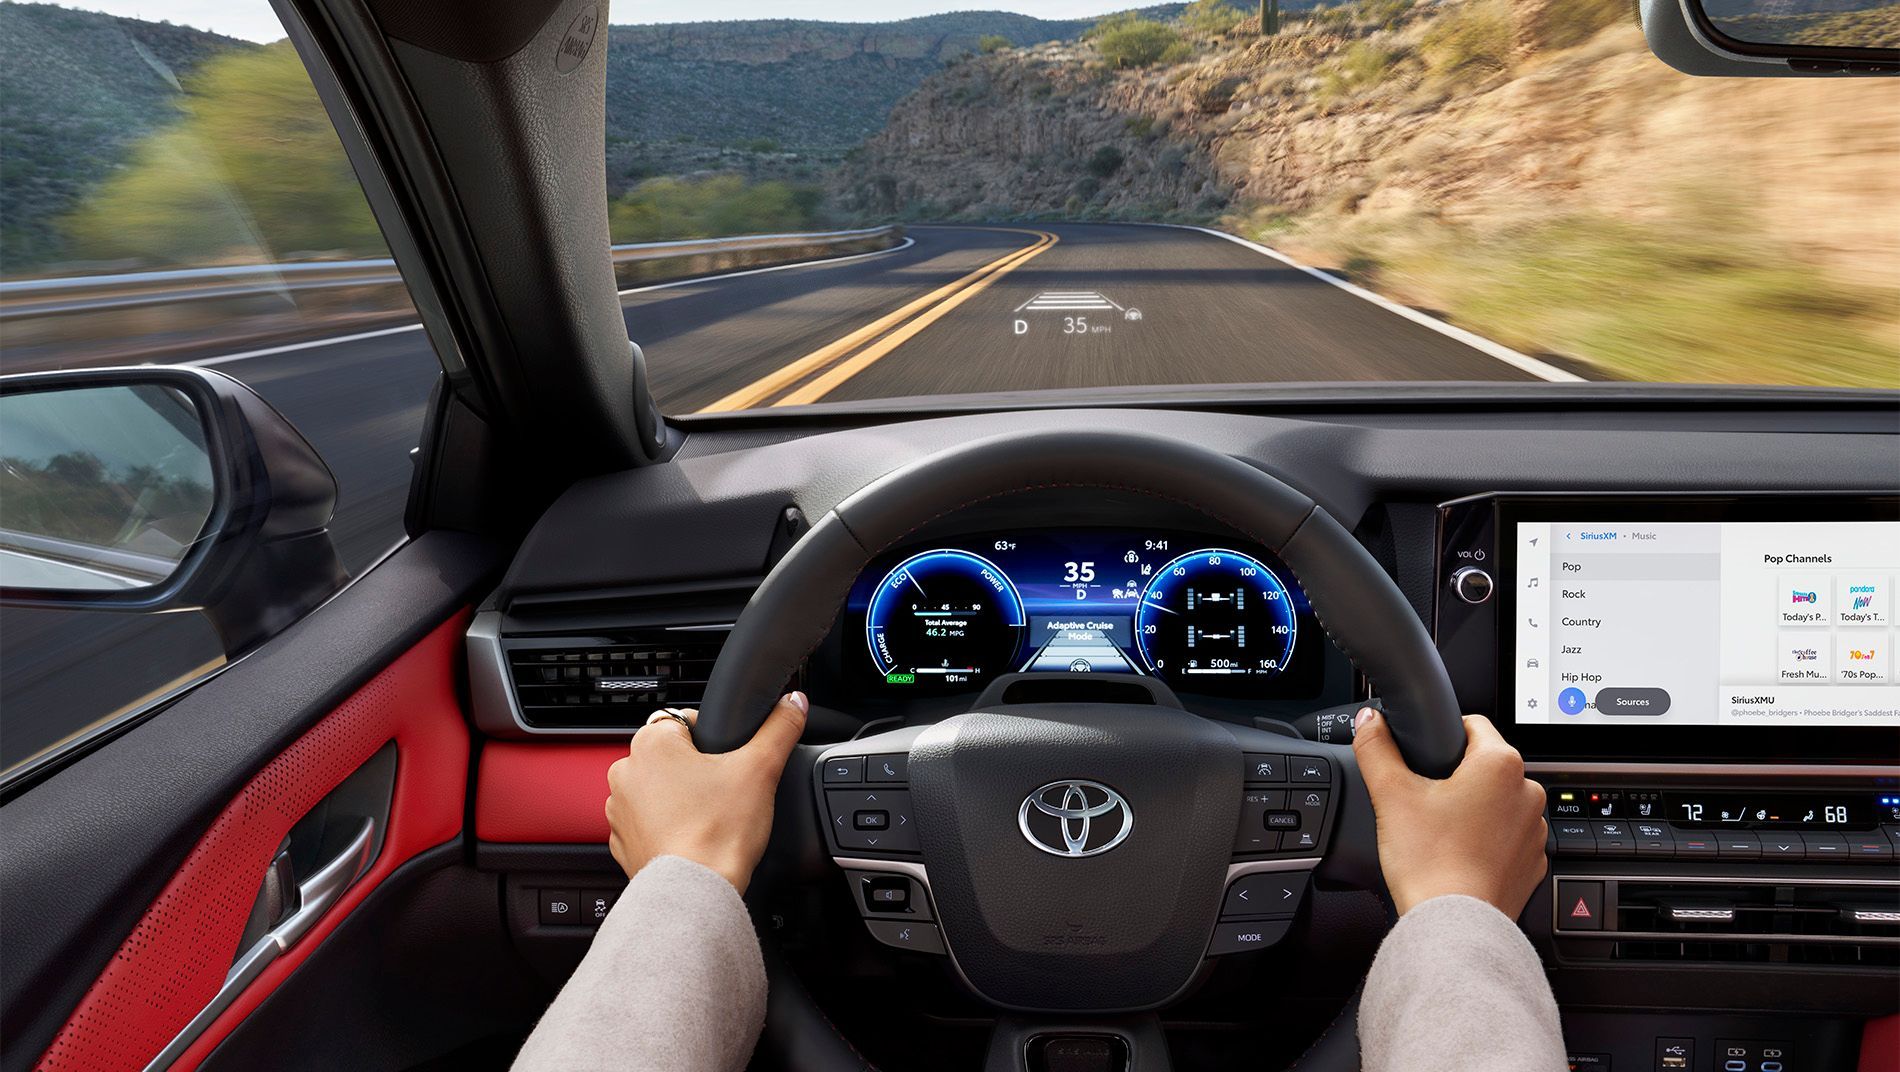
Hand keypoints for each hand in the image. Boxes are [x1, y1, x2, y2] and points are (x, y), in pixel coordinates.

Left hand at [605, 692, 808, 892]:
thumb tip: (793, 703)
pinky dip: (667, 827)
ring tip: (709, 817)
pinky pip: (647, 823)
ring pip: (657, 789)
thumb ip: (780, 728)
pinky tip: (692, 837)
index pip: (685, 720)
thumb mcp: (761, 768)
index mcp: (652, 743)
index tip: (728, 763)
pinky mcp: (623, 841)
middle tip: (723, 792)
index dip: (714, 739)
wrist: (697, 890)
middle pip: (671, 756)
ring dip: (678, 798)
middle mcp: (626, 772)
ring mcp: (619, 809)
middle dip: (696, 770)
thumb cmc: (720, 832)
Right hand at [1352, 709, 1547, 917]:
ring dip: (1476, 809)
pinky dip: (1487, 841)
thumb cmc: (1430, 863)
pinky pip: (1508, 837)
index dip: (1442, 736)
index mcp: (1500, 765)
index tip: (1424, 760)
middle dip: (1457, 778)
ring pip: (1498, 802)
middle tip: (1425, 803)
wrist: (1454, 925)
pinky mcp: (1533, 862)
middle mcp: (1528, 793)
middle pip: (1485, 766)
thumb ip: (1376, 748)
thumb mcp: (1391, 795)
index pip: (1473, 725)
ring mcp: (1535, 830)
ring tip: (1442, 832)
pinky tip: (1459, 854)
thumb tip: (1369, 721)